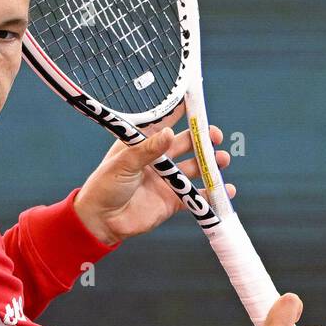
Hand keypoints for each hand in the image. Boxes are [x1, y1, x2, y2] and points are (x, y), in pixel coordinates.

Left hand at [73, 103, 235, 245]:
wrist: (100, 222)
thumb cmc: (104, 187)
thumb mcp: (123, 164)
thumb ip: (147, 150)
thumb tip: (169, 133)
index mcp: (142, 145)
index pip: (164, 124)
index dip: (180, 113)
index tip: (197, 104)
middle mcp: (157, 160)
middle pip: (186, 144)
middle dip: (203, 139)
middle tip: (215, 136)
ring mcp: (166, 180)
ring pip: (195, 168)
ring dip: (210, 163)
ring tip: (222, 160)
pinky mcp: (172, 201)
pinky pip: (196, 195)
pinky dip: (211, 194)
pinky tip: (226, 190)